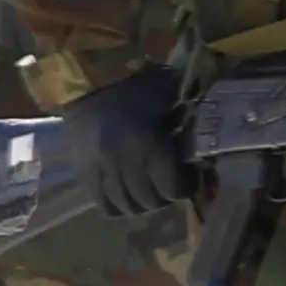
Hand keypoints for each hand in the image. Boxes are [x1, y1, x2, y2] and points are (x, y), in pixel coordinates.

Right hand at [59, 69, 190, 226]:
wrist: (88, 80)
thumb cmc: (135, 86)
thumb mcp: (168, 98)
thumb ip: (187, 123)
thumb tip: (202, 148)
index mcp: (147, 143)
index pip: (172, 188)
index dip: (183, 187)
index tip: (187, 179)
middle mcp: (122, 161)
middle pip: (150, 200)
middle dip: (163, 196)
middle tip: (167, 185)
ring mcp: (99, 168)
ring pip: (127, 206)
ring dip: (141, 204)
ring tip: (146, 192)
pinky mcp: (82, 171)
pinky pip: (102, 203)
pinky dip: (117, 206)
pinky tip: (125, 197)